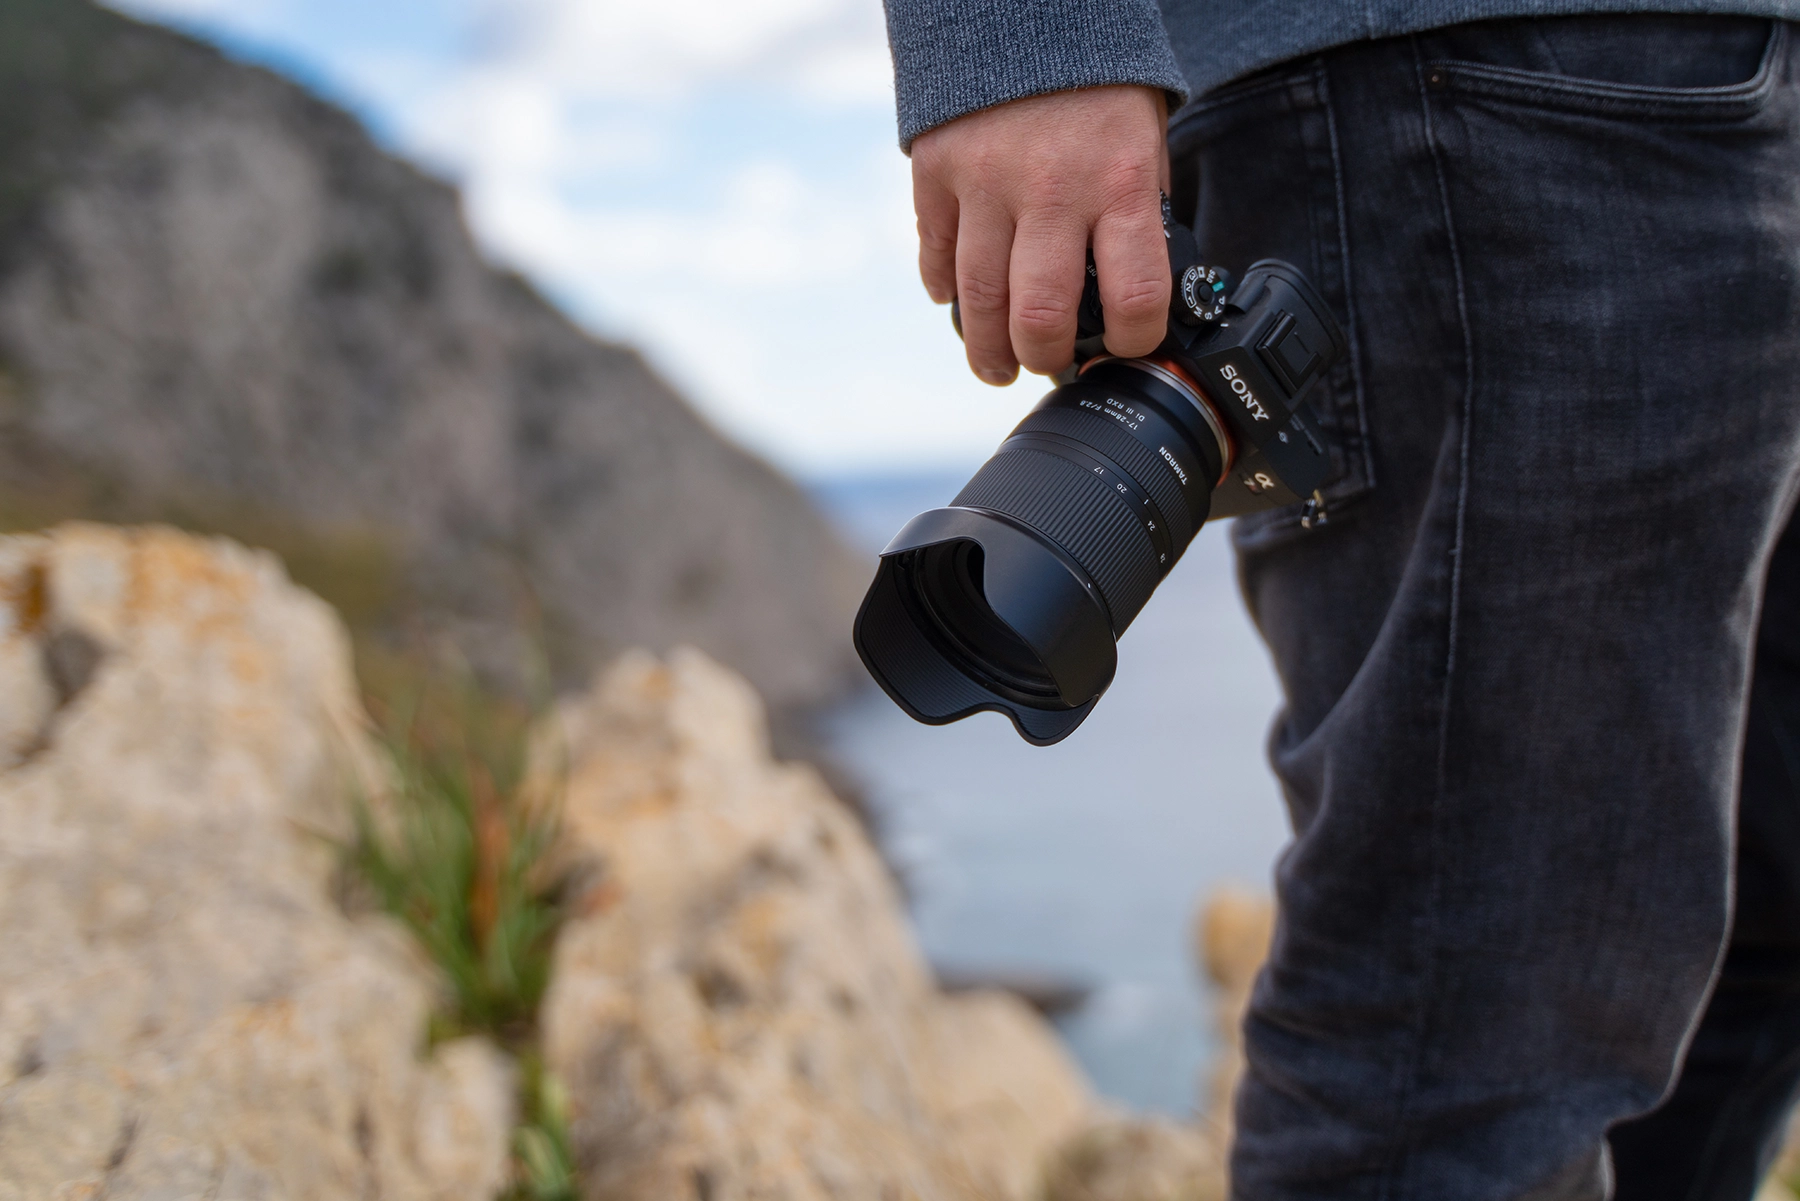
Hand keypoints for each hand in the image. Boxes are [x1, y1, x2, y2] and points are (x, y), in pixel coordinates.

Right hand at [910, 85, 1171, 385]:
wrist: (1024, 6)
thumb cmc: (1096, 79)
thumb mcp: (1144, 139)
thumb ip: (1136, 209)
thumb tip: (1132, 285)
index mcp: (1120, 182)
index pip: (1134, 298)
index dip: (1133, 340)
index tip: (1126, 345)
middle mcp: (1052, 191)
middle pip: (1040, 318)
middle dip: (1044, 359)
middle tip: (1046, 364)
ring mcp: (986, 185)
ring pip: (979, 302)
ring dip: (988, 350)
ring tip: (997, 366)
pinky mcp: (937, 174)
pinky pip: (936, 256)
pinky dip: (945, 288)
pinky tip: (958, 303)